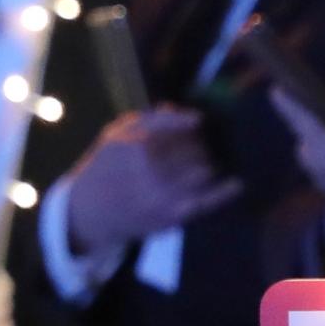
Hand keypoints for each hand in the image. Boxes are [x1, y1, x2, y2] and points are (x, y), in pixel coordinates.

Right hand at [58, 107, 239, 266]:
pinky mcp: (171, 215)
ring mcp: (164, 192)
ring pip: (204, 170)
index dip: (192, 124)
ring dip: (208, 165)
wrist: (88, 213)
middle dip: (201, 146)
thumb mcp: (114, 137)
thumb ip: (146, 121)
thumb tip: (179, 111)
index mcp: (138, 143)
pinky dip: (225, 192)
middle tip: (200, 148)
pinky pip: (207, 202)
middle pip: (196, 148)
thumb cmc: (103, 169)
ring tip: (205, 165)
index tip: (200, 123)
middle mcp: (152, 167)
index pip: (179, 127)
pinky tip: (236, 184)